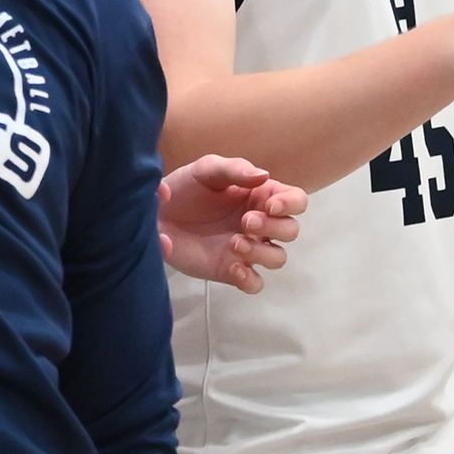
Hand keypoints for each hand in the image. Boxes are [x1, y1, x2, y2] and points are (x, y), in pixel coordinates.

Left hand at [158, 156, 305, 292]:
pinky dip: (250, 279)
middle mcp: (259, 224)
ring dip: (263, 252)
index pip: (295, 200)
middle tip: (246, 222)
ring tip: (234, 243)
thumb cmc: (185, 187)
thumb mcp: (206, 170)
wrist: (157, 214)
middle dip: (274, 227)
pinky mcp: (230, 270)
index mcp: (259, 196)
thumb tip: (264, 176)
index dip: (291, 204)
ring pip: (278, 258)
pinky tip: (233, 267)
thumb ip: (234, 169)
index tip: (270, 206)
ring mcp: (247, 249)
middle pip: (291, 230)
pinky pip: (255, 284)